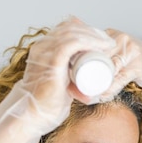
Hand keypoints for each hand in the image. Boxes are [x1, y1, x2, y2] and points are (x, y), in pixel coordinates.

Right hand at [0, 17, 115, 142]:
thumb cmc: (46, 104)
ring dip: (94, 35)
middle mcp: (42, 46)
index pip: (65, 29)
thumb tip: (84, 87)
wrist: (33, 115)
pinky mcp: (51, 62)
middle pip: (70, 27)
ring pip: (73, 33)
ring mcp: (45, 53)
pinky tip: (101, 45)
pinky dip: (89, 41)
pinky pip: (72, 44)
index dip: (85, 30)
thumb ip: (67, 81)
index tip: (101, 40)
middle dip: (92, 31)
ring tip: (108, 44)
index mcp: (43, 49)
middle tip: (108, 42)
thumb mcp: (60, 85)